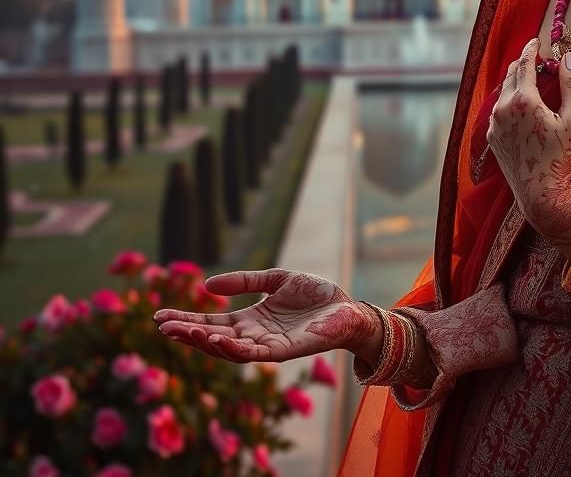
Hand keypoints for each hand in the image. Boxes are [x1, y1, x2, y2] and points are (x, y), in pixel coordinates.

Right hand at [152, 268, 378, 363]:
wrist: (347, 307)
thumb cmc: (316, 295)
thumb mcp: (277, 279)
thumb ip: (246, 281)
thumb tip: (208, 285)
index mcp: (250, 321)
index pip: (211, 322)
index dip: (186, 319)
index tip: (160, 316)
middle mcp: (253, 337)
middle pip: (213, 337)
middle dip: (187, 333)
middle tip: (162, 326)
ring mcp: (266, 346)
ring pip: (228, 350)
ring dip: (205, 341)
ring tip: (184, 331)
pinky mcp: (283, 352)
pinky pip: (253, 354)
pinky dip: (233, 348)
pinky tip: (217, 338)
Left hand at [486, 37, 570, 255]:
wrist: (541, 195)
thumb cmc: (561, 158)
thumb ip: (570, 85)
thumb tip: (568, 57)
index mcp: (523, 99)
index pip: (525, 63)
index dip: (531, 49)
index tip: (536, 40)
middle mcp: (503, 108)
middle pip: (511, 75)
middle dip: (522, 63)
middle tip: (534, 58)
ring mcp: (494, 124)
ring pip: (502, 93)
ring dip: (514, 83)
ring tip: (528, 80)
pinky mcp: (491, 138)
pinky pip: (498, 112)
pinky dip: (508, 102)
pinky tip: (519, 107)